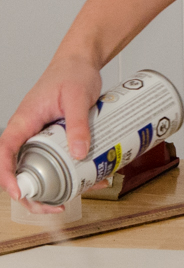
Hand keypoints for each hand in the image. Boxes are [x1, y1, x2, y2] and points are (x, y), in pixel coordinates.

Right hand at [0, 57, 101, 203]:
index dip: (7, 175)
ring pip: (41, 168)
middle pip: (21, 168)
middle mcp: (29, 131)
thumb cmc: (73, 72)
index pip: (5, 152)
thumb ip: (78, 123)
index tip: (20, 193)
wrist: (82, 62)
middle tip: (56, 205)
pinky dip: (71, 171)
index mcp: (24, 120)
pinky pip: (59, 159)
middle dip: (35, 193)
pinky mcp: (56, 138)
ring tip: (77, 195)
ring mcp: (42, 136)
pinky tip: (90, 177)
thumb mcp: (78, 97)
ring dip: (55, 186)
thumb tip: (79, 153)